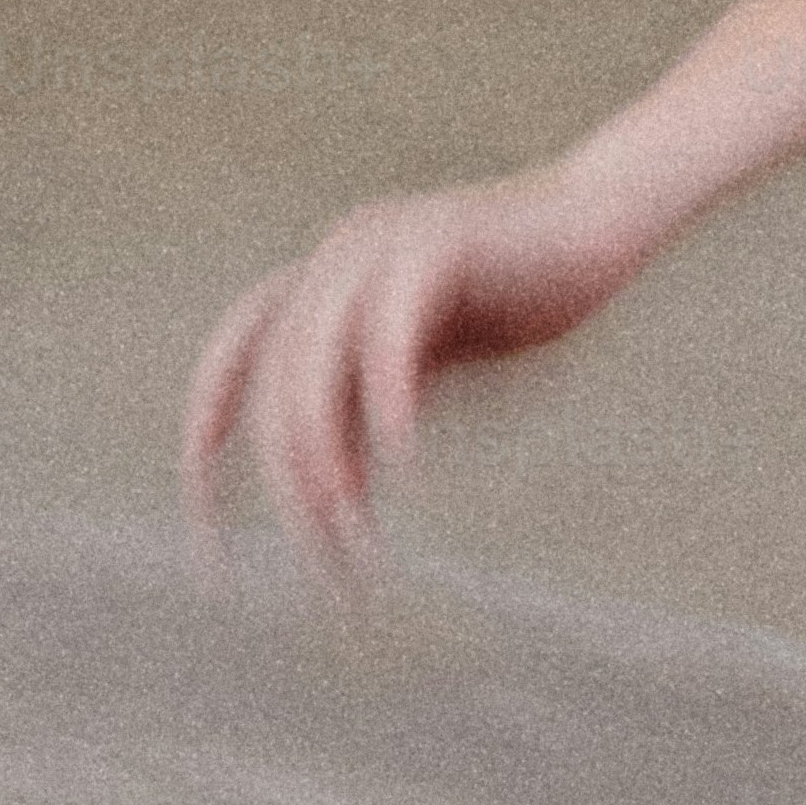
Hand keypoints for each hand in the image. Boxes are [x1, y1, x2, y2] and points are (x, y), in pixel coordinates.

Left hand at [178, 163, 654, 589]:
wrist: (597, 231)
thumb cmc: (515, 308)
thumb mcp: (422, 382)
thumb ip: (364, 423)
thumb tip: (327, 503)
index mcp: (320, 285)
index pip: (234, 362)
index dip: (208, 437)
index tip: (209, 524)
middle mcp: (333, 260)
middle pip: (275, 387)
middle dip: (292, 489)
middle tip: (331, 572)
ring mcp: (378, 246)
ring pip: (314, 366)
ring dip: (326, 461)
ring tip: (356, 538)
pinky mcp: (435, 246)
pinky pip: (387, 333)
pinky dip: (387, 401)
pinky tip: (406, 461)